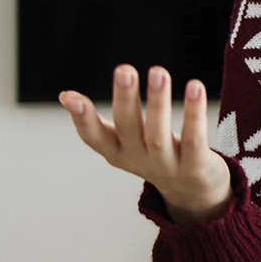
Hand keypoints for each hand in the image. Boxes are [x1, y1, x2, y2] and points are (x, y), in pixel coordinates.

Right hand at [60, 65, 231, 223]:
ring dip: (158, 102)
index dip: (82, 119)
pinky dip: (194, 114)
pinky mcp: (195, 166)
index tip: (70, 97)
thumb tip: (64, 96)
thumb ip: (97, 122)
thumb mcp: (123, 142)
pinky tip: (195, 86)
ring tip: (158, 72)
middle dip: (125, 99)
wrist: (193, 192)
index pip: (94, 137)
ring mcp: (167, 165)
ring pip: (159, 134)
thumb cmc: (153, 155)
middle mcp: (139, 159)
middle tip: (124, 69)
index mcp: (117, 152)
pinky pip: (194, 138)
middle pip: (129, 128)